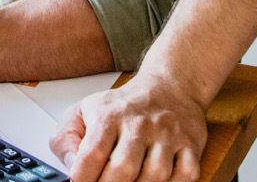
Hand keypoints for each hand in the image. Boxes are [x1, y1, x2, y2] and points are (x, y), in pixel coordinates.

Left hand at [51, 75, 207, 181]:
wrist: (169, 85)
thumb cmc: (123, 105)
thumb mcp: (84, 110)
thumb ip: (66, 139)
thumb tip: (71, 166)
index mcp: (109, 116)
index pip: (91, 154)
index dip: (83, 177)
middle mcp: (139, 124)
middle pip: (123, 170)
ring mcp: (167, 135)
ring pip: (154, 176)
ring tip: (129, 181)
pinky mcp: (190, 145)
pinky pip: (186, 177)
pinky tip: (157, 180)